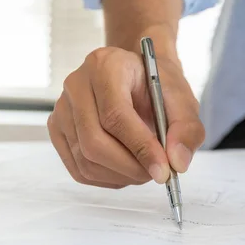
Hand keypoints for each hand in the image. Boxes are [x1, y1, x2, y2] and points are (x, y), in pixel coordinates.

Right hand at [47, 47, 203, 188]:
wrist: (139, 79)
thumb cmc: (158, 87)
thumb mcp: (184, 101)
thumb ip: (187, 130)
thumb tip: (177, 163)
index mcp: (106, 65)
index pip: (115, 115)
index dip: (140, 148)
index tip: (164, 170)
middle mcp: (77, 84)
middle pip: (94, 142)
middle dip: (131, 167)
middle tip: (159, 173)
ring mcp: (62, 108)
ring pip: (85, 160)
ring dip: (121, 175)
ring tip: (146, 168)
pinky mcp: (58, 130)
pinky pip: (79, 169)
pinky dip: (108, 179)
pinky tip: (127, 169)